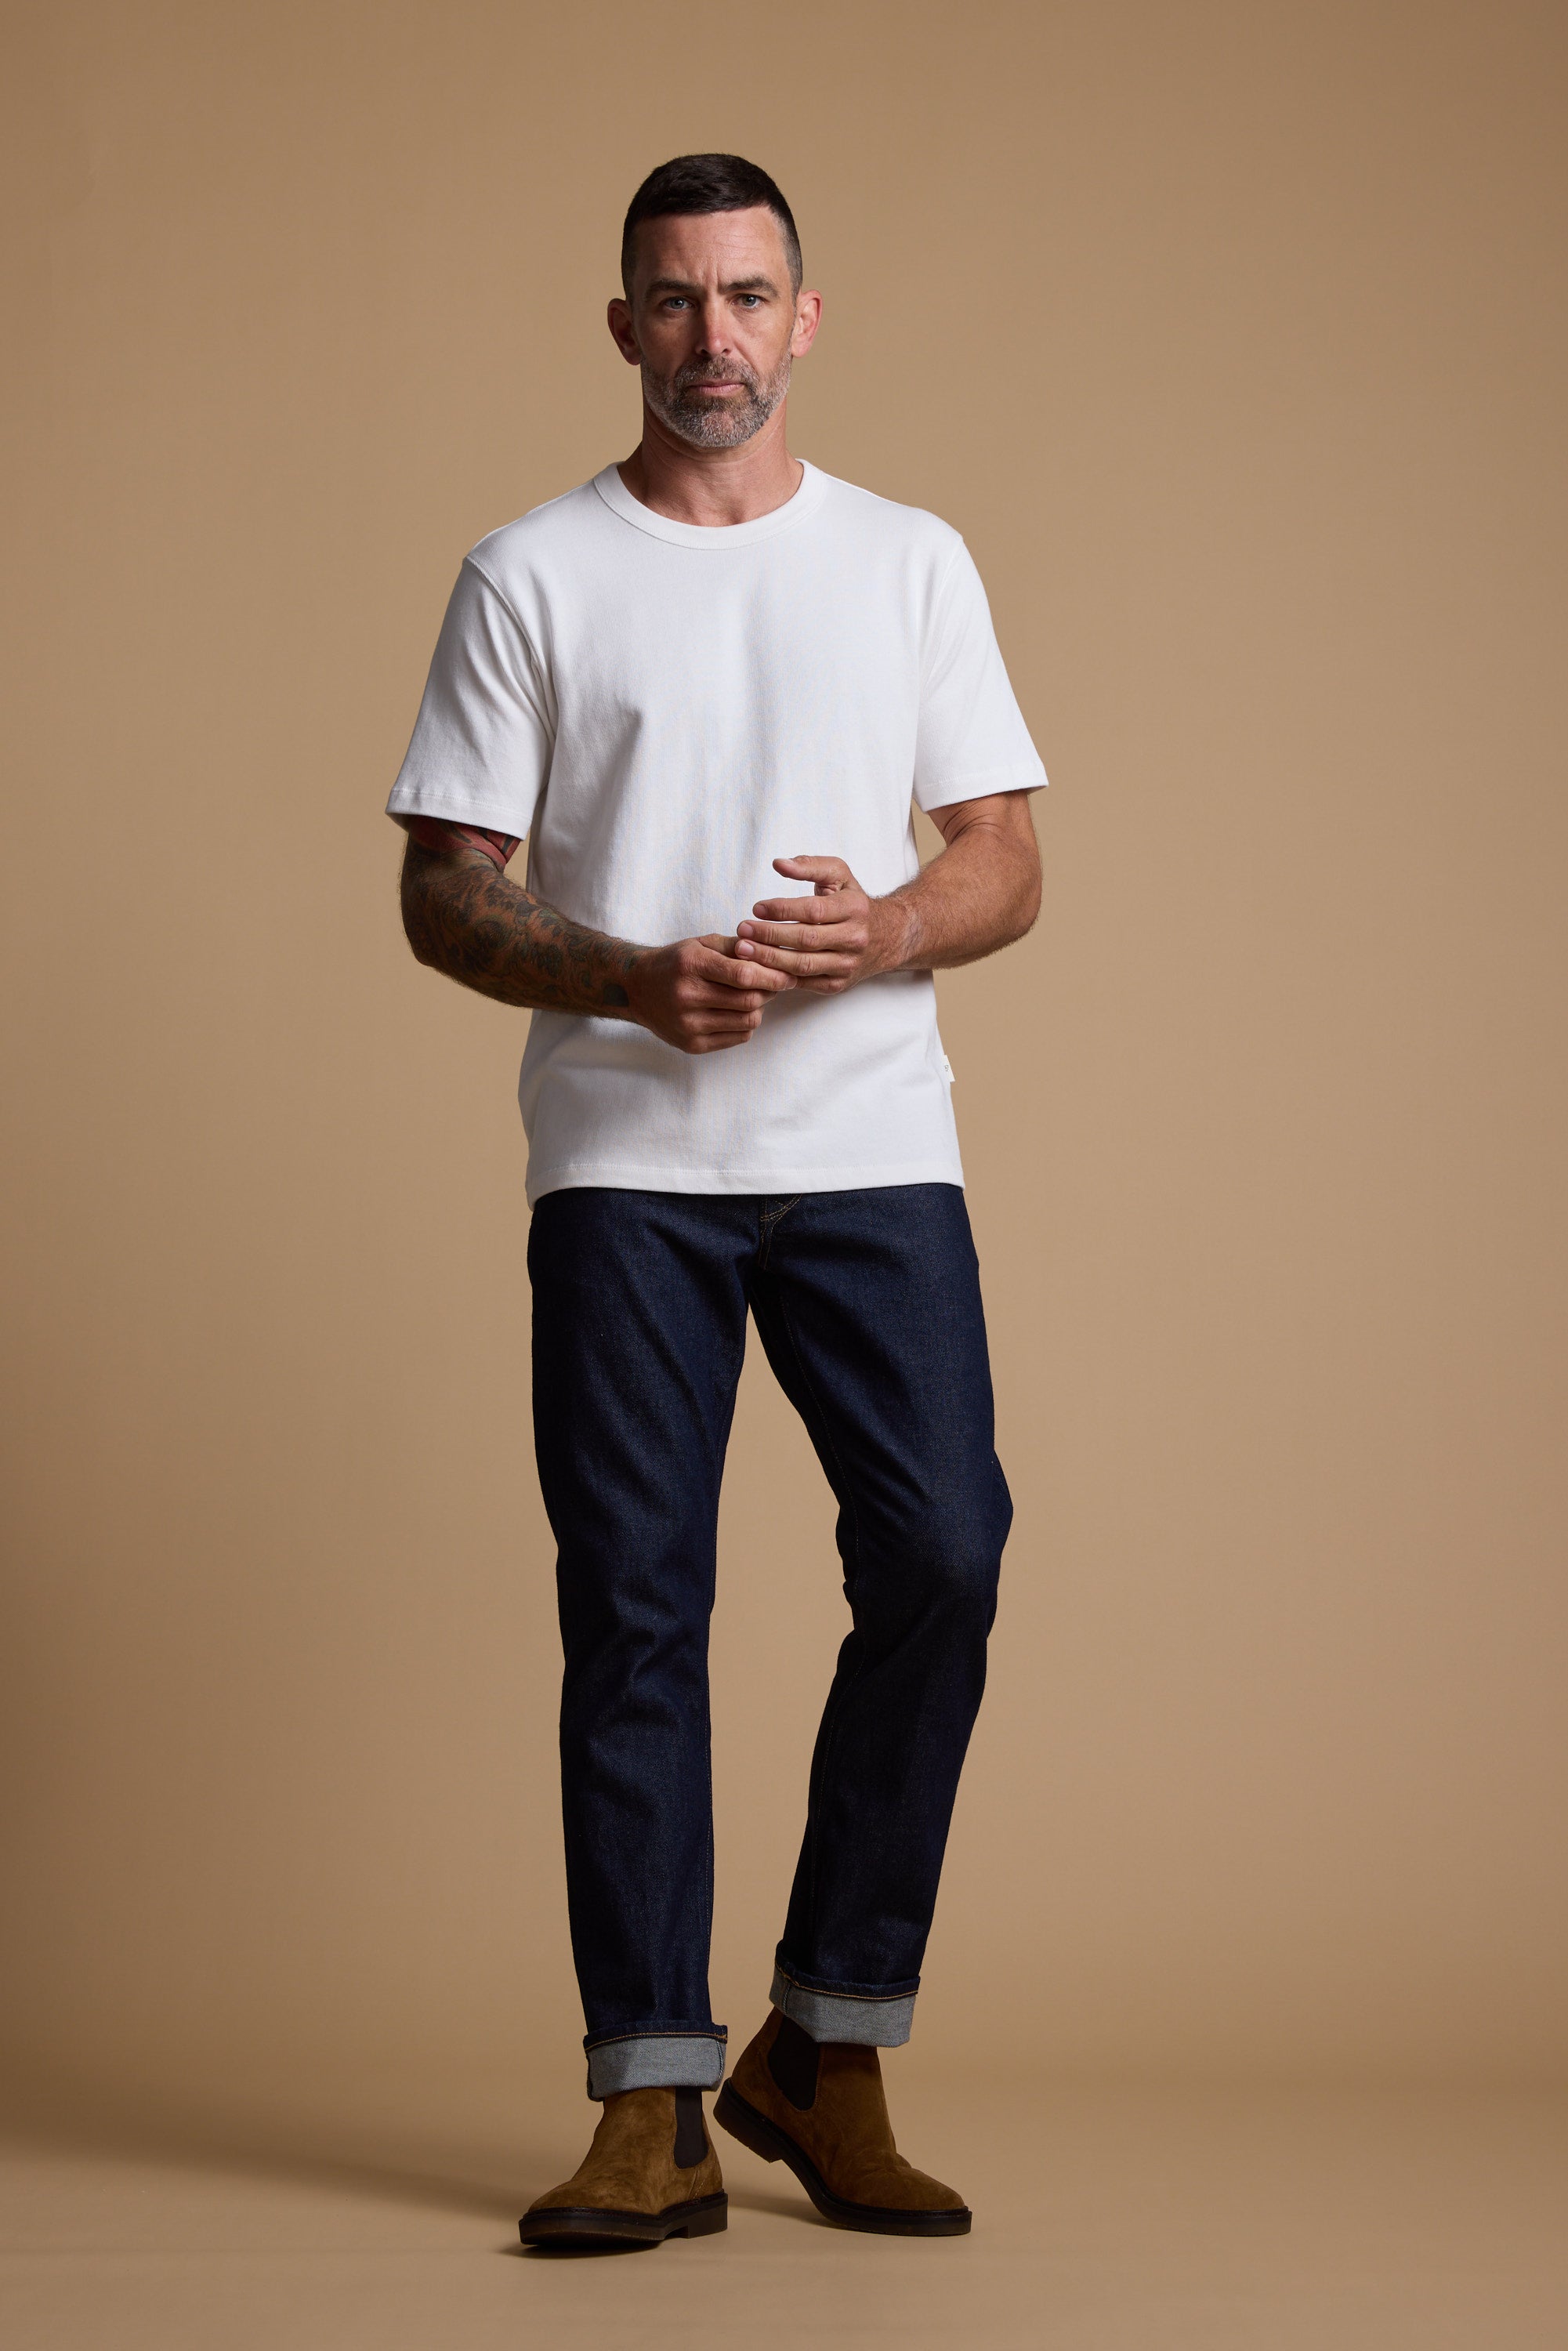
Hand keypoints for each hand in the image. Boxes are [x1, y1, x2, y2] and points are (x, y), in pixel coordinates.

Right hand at [624, 934, 795, 1053]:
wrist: (636, 989)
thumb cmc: (675, 963)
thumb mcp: (700, 944)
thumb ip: (736, 946)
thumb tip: (773, 950)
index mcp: (691, 965)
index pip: (744, 974)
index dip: (772, 975)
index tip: (787, 974)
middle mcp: (687, 996)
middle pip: (749, 1000)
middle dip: (770, 992)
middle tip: (774, 985)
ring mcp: (688, 1024)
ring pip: (747, 1021)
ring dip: (759, 1009)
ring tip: (753, 997)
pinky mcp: (691, 1044)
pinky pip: (738, 1038)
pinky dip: (746, 1024)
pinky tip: (737, 1012)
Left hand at [733, 858, 912, 993]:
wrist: (887, 937)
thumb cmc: (854, 902)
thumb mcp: (839, 875)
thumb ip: (809, 866)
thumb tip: (778, 864)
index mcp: (854, 909)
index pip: (813, 911)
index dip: (782, 910)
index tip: (756, 908)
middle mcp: (854, 938)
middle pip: (806, 940)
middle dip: (769, 935)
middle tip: (742, 930)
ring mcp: (847, 965)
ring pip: (803, 965)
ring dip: (769, 958)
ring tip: (744, 949)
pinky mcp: (838, 984)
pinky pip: (804, 982)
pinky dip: (779, 976)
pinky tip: (758, 967)